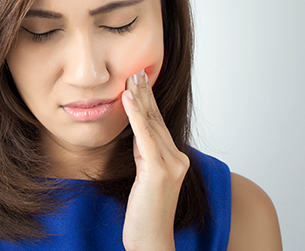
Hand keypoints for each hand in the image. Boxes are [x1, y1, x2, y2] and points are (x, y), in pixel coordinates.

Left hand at [121, 69, 189, 250]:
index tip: (140, 81)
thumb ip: (145, 154)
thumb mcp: (145, 177)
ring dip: (140, 98)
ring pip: (151, 124)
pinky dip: (135, 115)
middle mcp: (177, 158)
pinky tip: (127, 99)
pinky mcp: (159, 171)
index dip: (148, 101)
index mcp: (173, 159)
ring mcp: (171, 164)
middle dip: (145, 93)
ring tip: (131, 78)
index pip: (157, 124)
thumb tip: (137, 133)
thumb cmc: (146, 214)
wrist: (152, 240)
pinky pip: (145, 137)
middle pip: (156, 119)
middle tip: (137, 71)